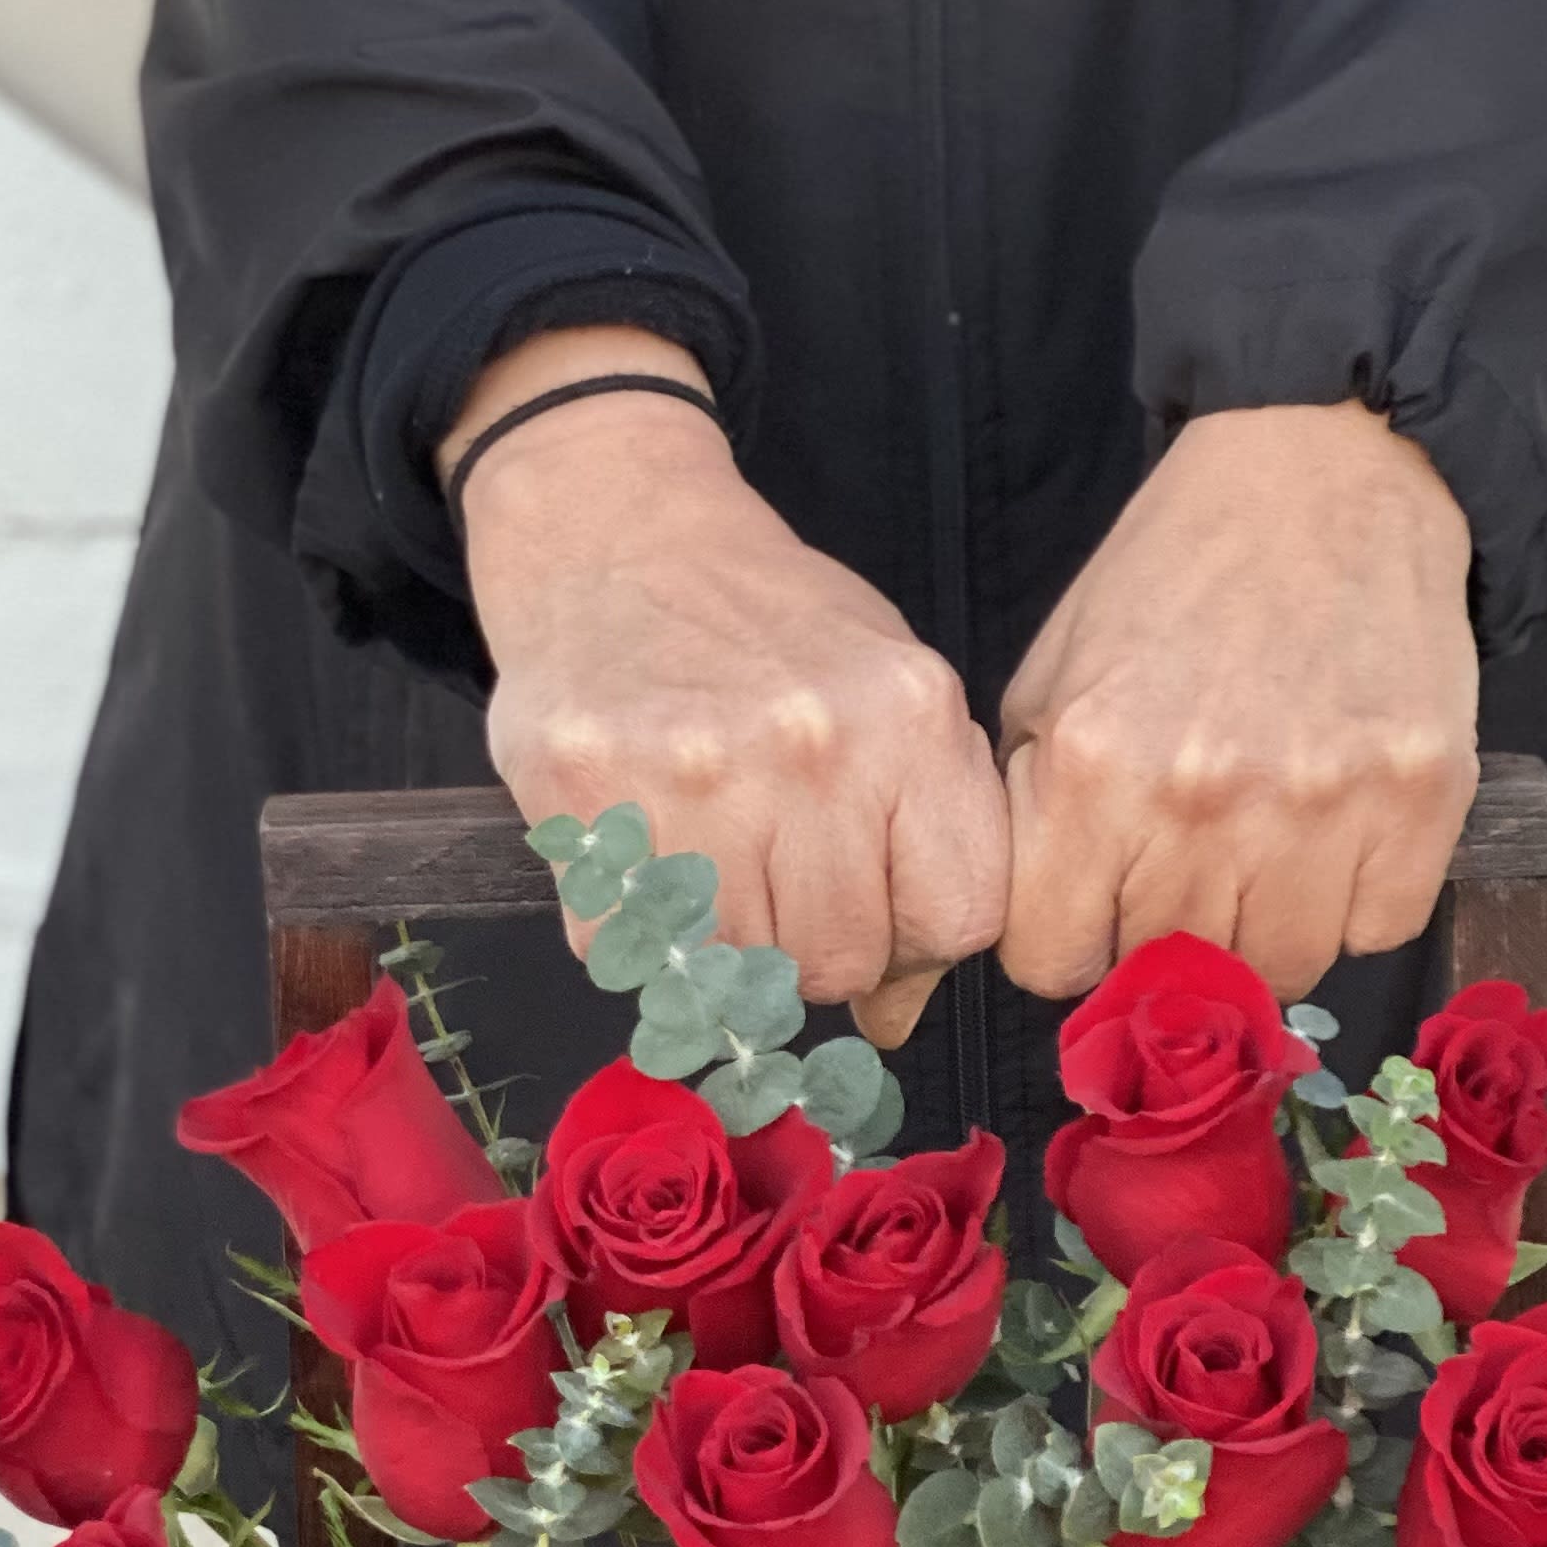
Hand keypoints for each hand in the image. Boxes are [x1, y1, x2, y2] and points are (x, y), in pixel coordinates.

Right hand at [452, 331, 1008, 1043]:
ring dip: (724, 947)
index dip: (915, 939)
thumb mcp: (889, 696)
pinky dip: (636, 932)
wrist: (620, 535)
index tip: (877, 911)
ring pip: (739, 973)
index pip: (956, 920)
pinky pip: (632, 948)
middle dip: (813, 948)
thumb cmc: (766, 628)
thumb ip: (923, 839)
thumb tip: (895, 1012)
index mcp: (909, 715)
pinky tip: (644, 853)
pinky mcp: (590, 794)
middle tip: (774, 881)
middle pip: (842, 963)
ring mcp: (696, 773)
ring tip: (710, 862)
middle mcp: (812, 746)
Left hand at [996, 404, 1478, 999]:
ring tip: (1266, 844)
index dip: (1071, 943)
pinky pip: (1377, 929)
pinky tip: (1339, 827)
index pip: (1053, 965)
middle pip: (1172, 974)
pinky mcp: (1422, 799)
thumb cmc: (1176, 580)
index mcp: (1093, 766)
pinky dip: (1357, 900)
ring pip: (1280, 971)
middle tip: (1191, 858)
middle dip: (1169, 932)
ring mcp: (1322, 803)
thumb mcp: (1052, 682)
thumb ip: (1031, 816)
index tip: (1097, 907)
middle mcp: (1203, 797)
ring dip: (1266, 927)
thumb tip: (1043, 936)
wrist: (1322, 480)